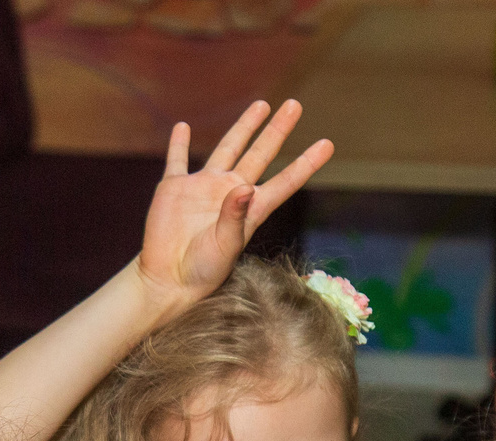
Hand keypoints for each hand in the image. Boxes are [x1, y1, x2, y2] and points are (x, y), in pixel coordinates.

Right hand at [135, 101, 334, 307]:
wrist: (168, 280)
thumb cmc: (202, 272)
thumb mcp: (224, 247)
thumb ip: (234, 218)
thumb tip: (244, 186)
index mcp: (250, 209)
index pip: (284, 181)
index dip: (305, 163)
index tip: (327, 144)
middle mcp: (231, 193)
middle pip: (260, 154)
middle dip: (277, 130)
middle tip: (295, 105)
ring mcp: (202, 188)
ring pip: (227, 148)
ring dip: (244, 127)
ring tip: (262, 106)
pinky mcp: (175, 188)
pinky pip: (177, 160)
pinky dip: (179, 144)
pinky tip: (183, 127)